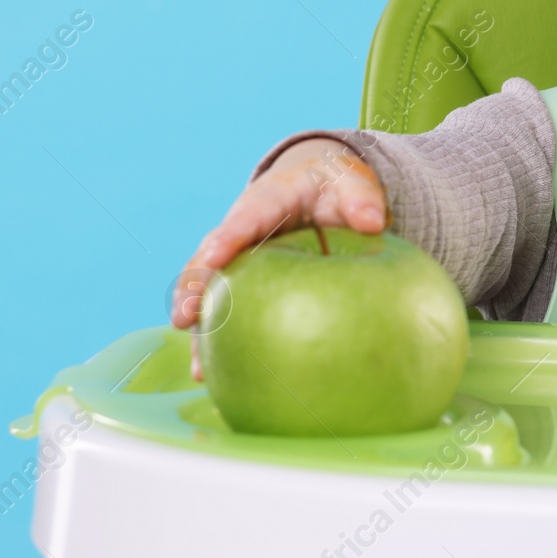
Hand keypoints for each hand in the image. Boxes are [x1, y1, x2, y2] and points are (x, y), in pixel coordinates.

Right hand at [174, 137, 387, 379]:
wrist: (318, 186)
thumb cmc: (332, 183)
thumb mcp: (348, 179)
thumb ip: (360, 196)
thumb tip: (372, 222)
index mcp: (268, 199)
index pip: (245, 217)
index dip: (227, 238)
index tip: (214, 258)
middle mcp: (242, 231)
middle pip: (211, 259)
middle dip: (194, 288)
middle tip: (184, 318)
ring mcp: (240, 259)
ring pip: (212, 293)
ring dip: (203, 330)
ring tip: (200, 368)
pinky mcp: (247, 284)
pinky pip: (231, 312)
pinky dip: (225, 342)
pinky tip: (224, 378)